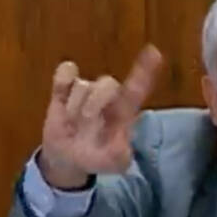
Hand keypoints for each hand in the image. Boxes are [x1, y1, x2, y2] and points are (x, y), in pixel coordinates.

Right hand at [39, 44, 163, 188]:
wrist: (68, 159)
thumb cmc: (96, 157)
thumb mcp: (112, 163)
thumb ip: (120, 155)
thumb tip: (122, 146)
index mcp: (123, 112)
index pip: (136, 90)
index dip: (144, 73)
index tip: (154, 53)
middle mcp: (107, 97)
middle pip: (107, 83)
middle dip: (95, 102)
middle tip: (86, 120)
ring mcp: (86, 91)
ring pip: (82, 85)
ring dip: (74, 107)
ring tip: (72, 125)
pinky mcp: (63, 90)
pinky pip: (65, 72)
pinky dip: (63, 81)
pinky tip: (62, 97)